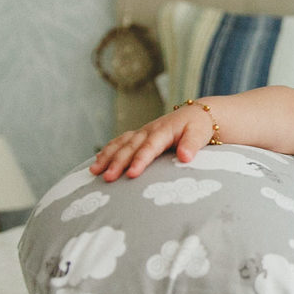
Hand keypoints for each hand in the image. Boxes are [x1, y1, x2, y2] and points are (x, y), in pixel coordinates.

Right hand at [90, 103, 216, 180]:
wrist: (198, 114)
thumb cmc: (199, 127)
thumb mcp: (199, 133)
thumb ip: (191, 145)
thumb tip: (184, 157)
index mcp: (163, 131)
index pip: (149, 147)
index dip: (140, 160)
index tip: (132, 174)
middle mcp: (149, 130)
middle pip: (130, 147)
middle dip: (117, 163)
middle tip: (108, 178)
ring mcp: (142, 132)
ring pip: (121, 144)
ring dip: (107, 157)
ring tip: (94, 171)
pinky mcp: (139, 136)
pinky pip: (120, 142)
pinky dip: (108, 151)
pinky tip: (97, 162)